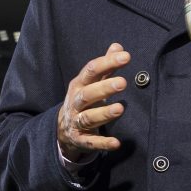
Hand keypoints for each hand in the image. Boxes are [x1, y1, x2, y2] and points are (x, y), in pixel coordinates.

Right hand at [57, 44, 130, 163]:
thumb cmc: (83, 99)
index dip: (107, 63)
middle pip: (87, 94)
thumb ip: (105, 66)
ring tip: (120, 108)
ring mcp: (76, 121)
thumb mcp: (90, 82)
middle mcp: (75, 102)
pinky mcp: (80, 139)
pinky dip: (103, 143)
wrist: (63, 128)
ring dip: (104, 113)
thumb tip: (118, 47)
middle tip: (123, 83)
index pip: (91, 71)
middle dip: (104, 88)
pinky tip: (116, 143)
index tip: (126, 57)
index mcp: (79, 85)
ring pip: (88, 118)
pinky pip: (91, 142)